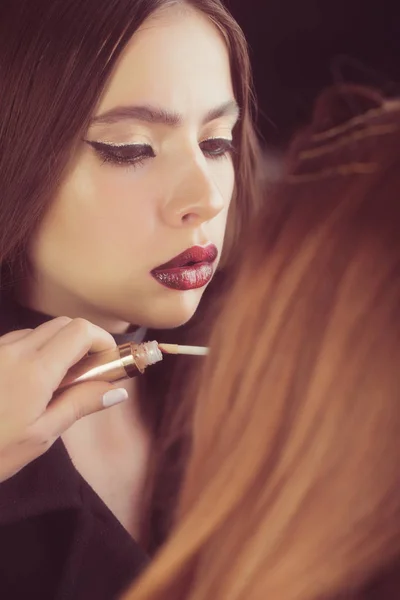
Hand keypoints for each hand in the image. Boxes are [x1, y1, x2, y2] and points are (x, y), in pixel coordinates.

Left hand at [0, 317, 127, 481]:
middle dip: (84, 341)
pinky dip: (37, 351)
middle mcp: (15, 351)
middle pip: (63, 324)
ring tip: (60, 382)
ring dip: (59, 346)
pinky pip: (18, 341)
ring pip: (40, 331)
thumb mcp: (41, 435)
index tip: (108, 362)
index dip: (102, 340)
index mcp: (35, 370)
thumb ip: (80, 404)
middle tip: (89, 374)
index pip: (80, 331)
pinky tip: (32, 382)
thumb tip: (118, 389)